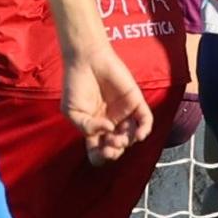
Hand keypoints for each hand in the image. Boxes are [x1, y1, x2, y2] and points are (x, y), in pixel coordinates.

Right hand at [62, 42, 153, 162]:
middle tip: (110, 146)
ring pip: (131, 137)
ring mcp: (124, 113)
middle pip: (117, 147)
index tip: (99, 152)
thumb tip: (107, 130)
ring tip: (118, 138)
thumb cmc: (75, 84)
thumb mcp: (72, 111)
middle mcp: (110, 123)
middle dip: (114, 151)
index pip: (100, 150)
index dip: (101, 157)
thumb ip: (85, 127)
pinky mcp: (135, 102)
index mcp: (94, 128)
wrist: (86, 60)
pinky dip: (145, 129)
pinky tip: (139, 134)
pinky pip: (145, 120)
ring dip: (126, 142)